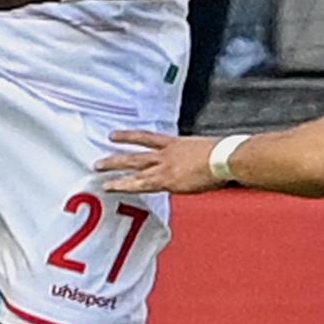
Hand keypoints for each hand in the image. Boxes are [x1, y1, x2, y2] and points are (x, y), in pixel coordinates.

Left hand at [96, 132, 222, 194]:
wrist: (224, 157)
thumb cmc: (224, 154)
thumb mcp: (207, 150)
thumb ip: (197, 155)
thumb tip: (201, 160)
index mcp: (176, 143)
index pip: (148, 138)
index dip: (130, 136)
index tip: (115, 135)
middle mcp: (166, 154)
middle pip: (136, 153)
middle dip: (118, 156)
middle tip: (100, 159)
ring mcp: (165, 166)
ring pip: (134, 166)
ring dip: (115, 169)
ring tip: (98, 170)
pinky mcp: (166, 180)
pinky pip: (140, 183)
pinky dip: (125, 185)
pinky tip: (111, 187)